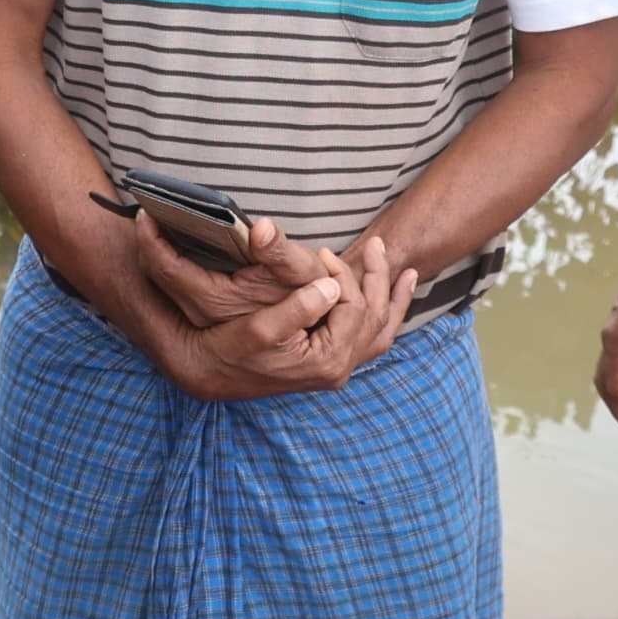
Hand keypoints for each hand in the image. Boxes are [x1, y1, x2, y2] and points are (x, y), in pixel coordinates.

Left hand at [135, 211, 331, 333]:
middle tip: (144, 208)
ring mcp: (203, 319)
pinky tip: (174, 242)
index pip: (169, 270)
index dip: (151, 241)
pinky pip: (175, 288)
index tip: (145, 211)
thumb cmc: (312, 294)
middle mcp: (204, 315)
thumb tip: (260, 228)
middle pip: (158, 275)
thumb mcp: (303, 271)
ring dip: (155, 254)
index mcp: (220, 303)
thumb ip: (281, 250)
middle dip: (148, 242)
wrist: (318, 339)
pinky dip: (170, 263)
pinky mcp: (207, 318)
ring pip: (163, 284)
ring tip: (154, 219)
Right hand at [172, 238, 419, 399]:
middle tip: (375, 245)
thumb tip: (331, 285)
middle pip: (375, 318)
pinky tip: (388, 304)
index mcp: (327, 359)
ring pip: (380, 333)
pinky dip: (382, 320)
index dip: (342, 274)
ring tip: (408, 275)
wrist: (209, 373)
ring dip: (393, 301)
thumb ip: (298, 307)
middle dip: (378, 279)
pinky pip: (369, 343)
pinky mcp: (327, 365)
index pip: (353, 306)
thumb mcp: (260, 327)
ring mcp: (335, 369)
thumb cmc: (230, 347)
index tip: (323, 252)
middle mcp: (338, 368)